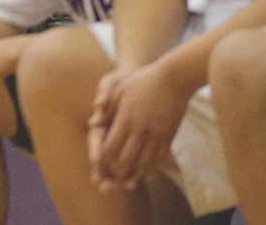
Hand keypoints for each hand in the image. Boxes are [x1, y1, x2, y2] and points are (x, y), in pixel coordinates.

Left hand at [87, 61, 188, 192]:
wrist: (174, 79)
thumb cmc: (142, 81)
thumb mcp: (119, 89)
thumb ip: (106, 109)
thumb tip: (92, 123)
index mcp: (126, 119)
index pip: (111, 146)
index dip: (103, 161)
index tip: (96, 169)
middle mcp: (141, 130)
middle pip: (126, 159)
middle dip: (116, 174)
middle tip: (109, 183)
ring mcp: (156, 135)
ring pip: (144, 163)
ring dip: (133, 175)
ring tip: (126, 185)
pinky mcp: (169, 136)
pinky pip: (158, 158)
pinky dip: (150, 169)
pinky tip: (144, 175)